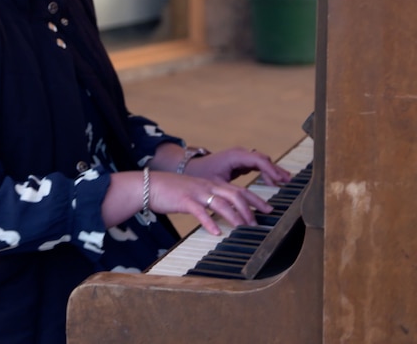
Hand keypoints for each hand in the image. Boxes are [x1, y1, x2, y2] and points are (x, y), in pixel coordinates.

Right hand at [147, 171, 273, 234]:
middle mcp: (206, 186)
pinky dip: (209, 222)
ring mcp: (196, 192)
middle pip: (235, 194)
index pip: (238, 189)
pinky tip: (216, 232)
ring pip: (221, 202)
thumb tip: (222, 213)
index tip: (268, 209)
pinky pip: (199, 211)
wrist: (148, 185)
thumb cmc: (170, 191)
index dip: (255, 199)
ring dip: (234, 216)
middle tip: (259, 222)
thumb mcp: (194, 192)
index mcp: (210, 183)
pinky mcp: (183, 200)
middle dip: (250, 208)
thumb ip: (208, 199)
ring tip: (243, 227)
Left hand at [183, 146, 291, 186]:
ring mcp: (240, 157)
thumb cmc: (200, 175)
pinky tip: (273, 181)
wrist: (190, 168)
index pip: (258, 160)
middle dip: (275, 170)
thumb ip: (231, 194)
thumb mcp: (215, 185)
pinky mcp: (240, 162)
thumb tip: (244, 206)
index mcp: (234, 156)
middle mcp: (239, 154)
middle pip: (262, 160)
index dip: (270, 170)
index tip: (279, 181)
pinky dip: (266, 172)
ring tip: (286, 181)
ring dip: (273, 171)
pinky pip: (257, 165)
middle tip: (287, 182)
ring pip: (261, 161)